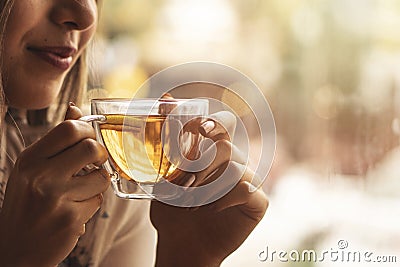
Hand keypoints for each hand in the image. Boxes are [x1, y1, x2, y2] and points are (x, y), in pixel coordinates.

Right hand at [0, 104, 109, 266]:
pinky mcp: (71, 220)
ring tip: (79, 190)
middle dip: (100, 155)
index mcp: (30, 159)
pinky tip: (74, 209)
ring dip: (96, 183)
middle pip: (92, 148)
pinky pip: (98, 201)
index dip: (88, 130)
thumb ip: (56, 140)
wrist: (14, 248)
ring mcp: (56, 199)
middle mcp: (41, 176)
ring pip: (102, 176)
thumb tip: (76, 110)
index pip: (70, 128)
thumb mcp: (32, 168)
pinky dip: (91, 204)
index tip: (89, 139)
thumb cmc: (26, 204)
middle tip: (93, 163)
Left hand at [151, 111, 268, 266]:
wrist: (183, 244)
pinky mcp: (258, 202)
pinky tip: (211, 208)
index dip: (211, 121)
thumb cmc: (174, 209)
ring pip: (236, 166)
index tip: (195, 129)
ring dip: (208, 184)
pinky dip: (225, 198)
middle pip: (227, 144)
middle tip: (185, 178)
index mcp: (215, 152)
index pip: (222, 123)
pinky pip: (248, 189)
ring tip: (191, 202)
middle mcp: (235, 162)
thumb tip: (165, 98)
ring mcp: (249, 181)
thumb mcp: (163, 175)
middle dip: (202, 160)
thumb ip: (166, 141)